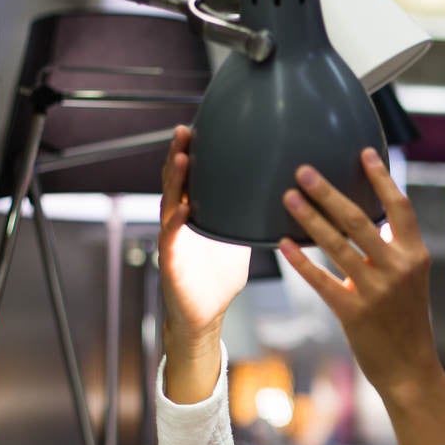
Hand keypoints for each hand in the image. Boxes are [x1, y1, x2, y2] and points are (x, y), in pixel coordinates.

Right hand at [158, 125, 251, 347]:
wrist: (205, 316)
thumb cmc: (219, 279)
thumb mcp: (236, 241)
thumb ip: (246, 219)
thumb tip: (275, 199)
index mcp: (195, 215)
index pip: (190, 178)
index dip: (191, 154)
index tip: (198, 128)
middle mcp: (179, 222)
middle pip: (174, 183)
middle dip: (177, 156)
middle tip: (184, 131)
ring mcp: (173, 240)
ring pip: (168, 204)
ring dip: (173, 181)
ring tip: (180, 158)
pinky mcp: (171, 262)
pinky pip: (172, 238)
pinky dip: (177, 222)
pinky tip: (184, 207)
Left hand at [278, 149, 438, 398]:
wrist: (409, 368)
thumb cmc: (406, 320)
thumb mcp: (409, 279)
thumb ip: (392, 250)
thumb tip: (366, 219)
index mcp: (415, 255)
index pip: (399, 207)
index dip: (381, 178)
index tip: (362, 152)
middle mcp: (398, 268)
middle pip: (360, 220)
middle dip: (329, 193)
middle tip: (303, 170)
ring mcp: (376, 291)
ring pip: (337, 246)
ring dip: (309, 219)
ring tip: (287, 197)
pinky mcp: (353, 313)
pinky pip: (322, 280)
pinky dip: (301, 261)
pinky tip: (282, 244)